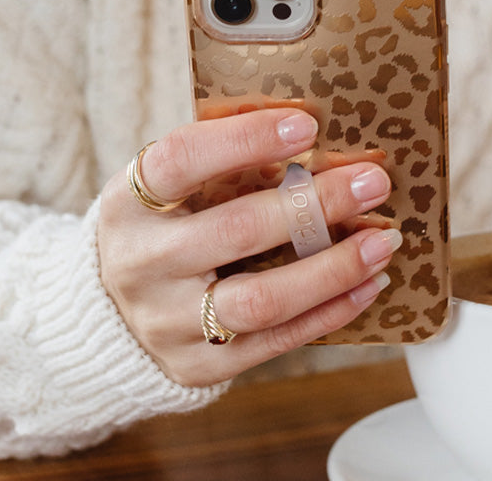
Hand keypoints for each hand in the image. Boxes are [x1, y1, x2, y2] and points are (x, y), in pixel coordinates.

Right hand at [98, 109, 396, 386]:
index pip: (180, 161)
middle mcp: (142, 264)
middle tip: (371, 182)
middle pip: (234, 232)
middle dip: (314, 204)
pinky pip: (275, 342)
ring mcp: (168, 323)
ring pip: (261, 300)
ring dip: (332, 268)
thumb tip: (306, 128)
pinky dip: (330, 311)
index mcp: (129, 204)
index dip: (242, 139)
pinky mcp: (199, 366)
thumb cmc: (160, 228)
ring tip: (382, 241)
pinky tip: (368, 282)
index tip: (305, 125)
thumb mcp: (166, 188)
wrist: (109, 316)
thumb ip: (220, 160)